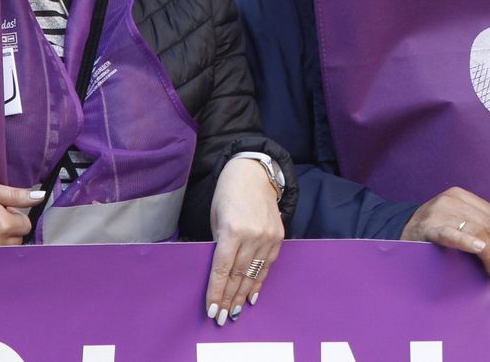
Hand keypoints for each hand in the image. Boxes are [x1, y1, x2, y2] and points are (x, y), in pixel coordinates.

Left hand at [205, 156, 285, 324]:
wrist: (255, 173)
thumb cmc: (228, 194)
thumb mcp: (216, 218)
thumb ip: (219, 244)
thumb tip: (219, 273)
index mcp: (233, 229)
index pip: (222, 269)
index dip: (216, 292)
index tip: (211, 309)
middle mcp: (253, 235)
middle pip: (238, 275)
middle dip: (228, 298)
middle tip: (221, 317)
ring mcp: (268, 237)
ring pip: (253, 274)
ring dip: (242, 294)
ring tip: (234, 310)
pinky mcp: (278, 237)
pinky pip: (267, 265)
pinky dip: (258, 282)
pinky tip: (251, 295)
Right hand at [400, 186, 489, 278]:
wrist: (396, 230)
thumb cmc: (430, 230)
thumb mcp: (455, 220)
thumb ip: (476, 225)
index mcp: (462, 196)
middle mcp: (453, 200)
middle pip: (489, 224)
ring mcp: (440, 211)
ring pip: (477, 230)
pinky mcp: (429, 226)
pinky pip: (452, 234)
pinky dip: (467, 241)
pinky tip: (479, 248)